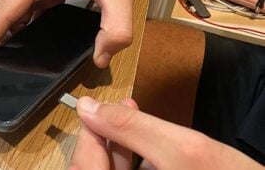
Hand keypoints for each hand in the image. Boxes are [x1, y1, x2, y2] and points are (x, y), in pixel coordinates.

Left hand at [70, 96, 262, 169]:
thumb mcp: (184, 150)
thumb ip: (130, 127)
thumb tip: (87, 107)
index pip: (85, 168)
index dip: (87, 137)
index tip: (91, 109)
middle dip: (107, 139)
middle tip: (119, 108)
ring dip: (122, 147)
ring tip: (133, 114)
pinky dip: (137, 162)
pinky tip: (150, 144)